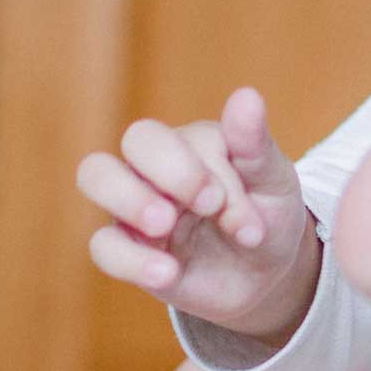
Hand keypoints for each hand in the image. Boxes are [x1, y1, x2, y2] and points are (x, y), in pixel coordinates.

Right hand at [76, 86, 312, 333]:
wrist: (265, 275)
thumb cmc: (267, 217)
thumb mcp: (273, 184)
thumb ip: (255, 145)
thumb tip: (247, 95)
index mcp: (196, 143)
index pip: (189, 138)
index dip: (212, 175)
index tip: (247, 220)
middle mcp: (158, 166)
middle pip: (135, 140)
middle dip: (171, 169)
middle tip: (209, 206)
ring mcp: (136, 205)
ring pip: (97, 176)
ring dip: (129, 198)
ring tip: (165, 226)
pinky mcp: (128, 249)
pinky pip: (104, 246)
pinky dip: (130, 260)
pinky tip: (168, 273)